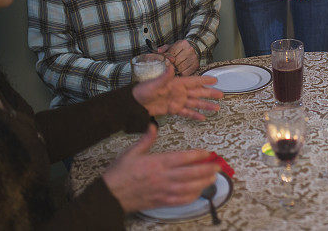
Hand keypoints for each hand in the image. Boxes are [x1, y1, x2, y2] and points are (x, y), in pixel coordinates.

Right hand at [102, 125, 220, 212]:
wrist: (109, 195)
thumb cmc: (119, 173)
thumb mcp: (131, 152)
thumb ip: (146, 139)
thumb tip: (153, 125)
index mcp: (158, 162)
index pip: (184, 157)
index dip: (198, 155)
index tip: (208, 153)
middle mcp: (164, 176)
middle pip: (191, 173)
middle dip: (207, 169)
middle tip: (218, 165)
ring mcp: (164, 191)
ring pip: (190, 187)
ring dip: (204, 182)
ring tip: (213, 178)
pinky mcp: (161, 201)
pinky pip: (181, 200)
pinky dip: (192, 196)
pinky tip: (199, 192)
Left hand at [132, 68, 222, 119]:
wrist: (135, 104)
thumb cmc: (143, 91)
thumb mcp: (154, 84)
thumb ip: (164, 77)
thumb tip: (171, 68)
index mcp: (176, 83)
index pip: (194, 81)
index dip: (205, 80)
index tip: (215, 80)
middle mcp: (179, 91)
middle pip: (198, 93)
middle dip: (210, 94)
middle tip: (221, 95)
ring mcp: (177, 101)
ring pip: (195, 104)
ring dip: (206, 106)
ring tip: (216, 108)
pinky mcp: (173, 110)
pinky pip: (186, 113)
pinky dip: (195, 115)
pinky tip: (203, 118)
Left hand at [162, 40, 199, 75]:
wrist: (194, 49)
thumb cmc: (180, 49)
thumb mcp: (172, 46)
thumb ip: (164, 48)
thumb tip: (159, 51)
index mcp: (183, 43)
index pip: (171, 54)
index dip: (167, 59)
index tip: (167, 60)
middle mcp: (190, 50)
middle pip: (175, 62)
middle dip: (171, 65)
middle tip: (171, 65)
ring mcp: (194, 57)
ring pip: (180, 68)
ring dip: (176, 70)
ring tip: (175, 67)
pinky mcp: (196, 65)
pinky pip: (185, 73)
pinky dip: (181, 73)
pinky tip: (181, 70)